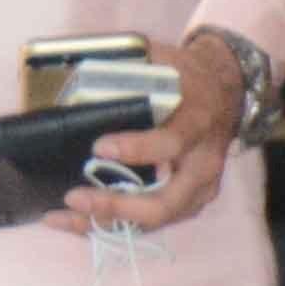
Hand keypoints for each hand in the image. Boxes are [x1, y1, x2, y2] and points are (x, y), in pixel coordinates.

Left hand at [57, 28, 251, 236]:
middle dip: (116, 206)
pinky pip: (148, 222)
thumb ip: (129, 70)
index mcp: (199, 122)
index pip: (172, 142)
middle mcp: (203, 165)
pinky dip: (111, 223)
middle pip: (164, 202)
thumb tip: (73, 70)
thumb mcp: (166, 62)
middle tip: (73, 197)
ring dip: (104, 223)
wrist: (224, 92)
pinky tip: (75, 221)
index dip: (137, 149)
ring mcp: (199, 190)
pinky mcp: (187, 203)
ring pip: (153, 220)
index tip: (98, 147)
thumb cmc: (186, 76)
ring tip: (61, 217)